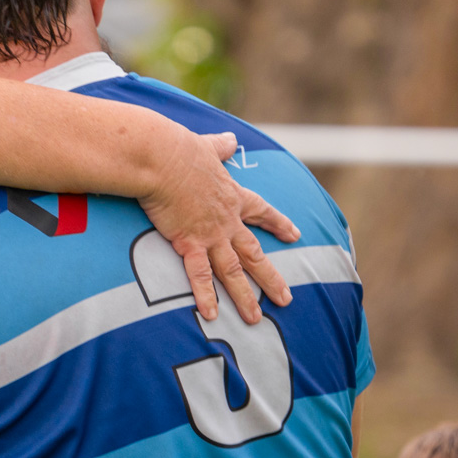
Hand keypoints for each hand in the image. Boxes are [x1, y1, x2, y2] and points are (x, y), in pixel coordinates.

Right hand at [139, 131, 300, 324]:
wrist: (162, 157)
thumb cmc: (180, 149)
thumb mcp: (206, 145)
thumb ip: (220, 146)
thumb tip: (230, 137)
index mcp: (232, 196)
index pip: (262, 212)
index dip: (278, 224)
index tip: (295, 235)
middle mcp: (227, 220)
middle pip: (254, 254)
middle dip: (271, 278)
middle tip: (286, 299)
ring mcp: (211, 234)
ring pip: (233, 271)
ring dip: (245, 297)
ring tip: (255, 319)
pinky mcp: (189, 242)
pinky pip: (200, 275)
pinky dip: (205, 296)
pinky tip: (211, 315)